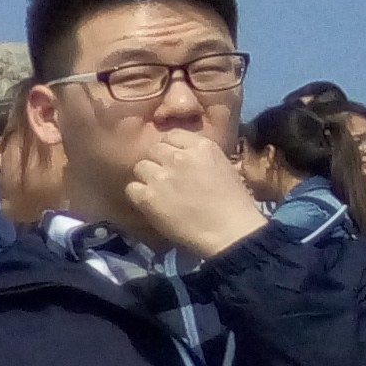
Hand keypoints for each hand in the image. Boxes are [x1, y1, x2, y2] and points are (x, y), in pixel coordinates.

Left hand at [112, 120, 263, 260]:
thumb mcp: (222, 167)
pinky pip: (131, 188)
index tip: (173, 161)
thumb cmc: (233, 203)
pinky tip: (150, 204)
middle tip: (166, 179)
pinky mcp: (148, 196)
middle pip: (153, 150)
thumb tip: (180, 156)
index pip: (172, 135)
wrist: (229, 230)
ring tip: (158, 192)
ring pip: (140, 167)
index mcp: (202, 146)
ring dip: (147, 178)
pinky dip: (138, 196)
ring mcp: (161, 176)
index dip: (170, 148)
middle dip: (158, 162)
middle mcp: (179, 157)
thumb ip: (199, 157)